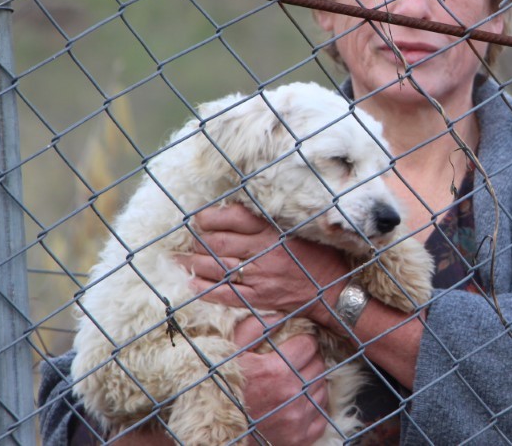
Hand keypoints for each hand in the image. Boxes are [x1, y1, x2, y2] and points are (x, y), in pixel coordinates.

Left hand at [179, 204, 348, 318]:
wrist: (333, 291)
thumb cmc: (319, 257)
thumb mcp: (300, 230)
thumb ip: (273, 222)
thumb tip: (242, 213)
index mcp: (274, 232)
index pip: (235, 219)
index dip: (212, 216)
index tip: (199, 216)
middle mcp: (264, 253)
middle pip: (220, 242)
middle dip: (198, 239)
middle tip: (185, 237)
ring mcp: (259, 277)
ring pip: (217, 267)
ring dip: (194, 262)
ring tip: (178, 259)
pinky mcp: (258, 298)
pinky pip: (225, 294)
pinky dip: (205, 289)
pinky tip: (190, 284)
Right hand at [234, 314, 330, 444]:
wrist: (216, 430)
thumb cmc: (223, 389)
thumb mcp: (231, 353)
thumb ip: (255, 328)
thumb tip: (279, 314)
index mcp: (276, 370)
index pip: (309, 345)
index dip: (302, 342)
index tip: (295, 345)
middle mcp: (291, 394)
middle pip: (318, 365)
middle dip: (309, 361)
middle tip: (293, 364)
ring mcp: (297, 418)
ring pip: (322, 388)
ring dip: (312, 383)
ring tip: (293, 383)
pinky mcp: (301, 437)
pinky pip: (321, 415)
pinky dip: (313, 408)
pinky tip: (297, 404)